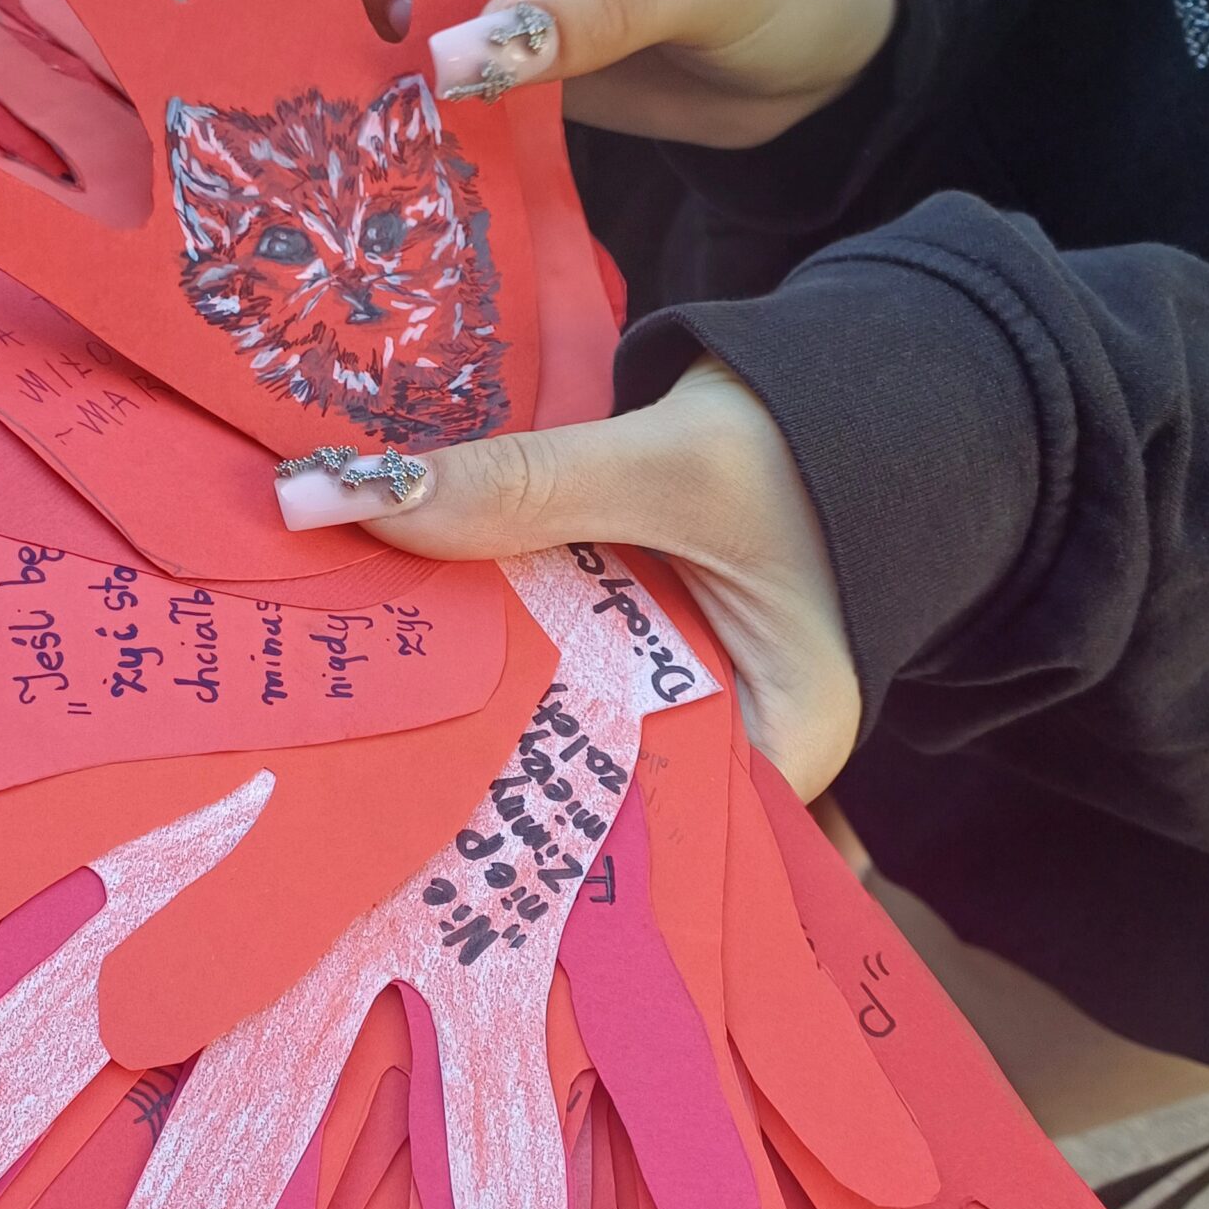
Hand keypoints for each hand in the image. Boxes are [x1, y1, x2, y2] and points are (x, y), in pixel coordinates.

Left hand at [286, 358, 862, 798]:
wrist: (861, 370)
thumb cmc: (811, 427)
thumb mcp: (669, 461)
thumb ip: (527, 486)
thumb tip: (352, 497)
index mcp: (785, 743)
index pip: (649, 838)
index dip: (528, 839)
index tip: (404, 823)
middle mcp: (741, 743)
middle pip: (593, 784)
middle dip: (481, 770)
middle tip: (346, 764)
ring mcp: (692, 695)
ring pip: (565, 719)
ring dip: (476, 700)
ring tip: (354, 709)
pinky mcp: (649, 644)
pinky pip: (563, 664)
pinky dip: (500, 646)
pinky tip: (410, 641)